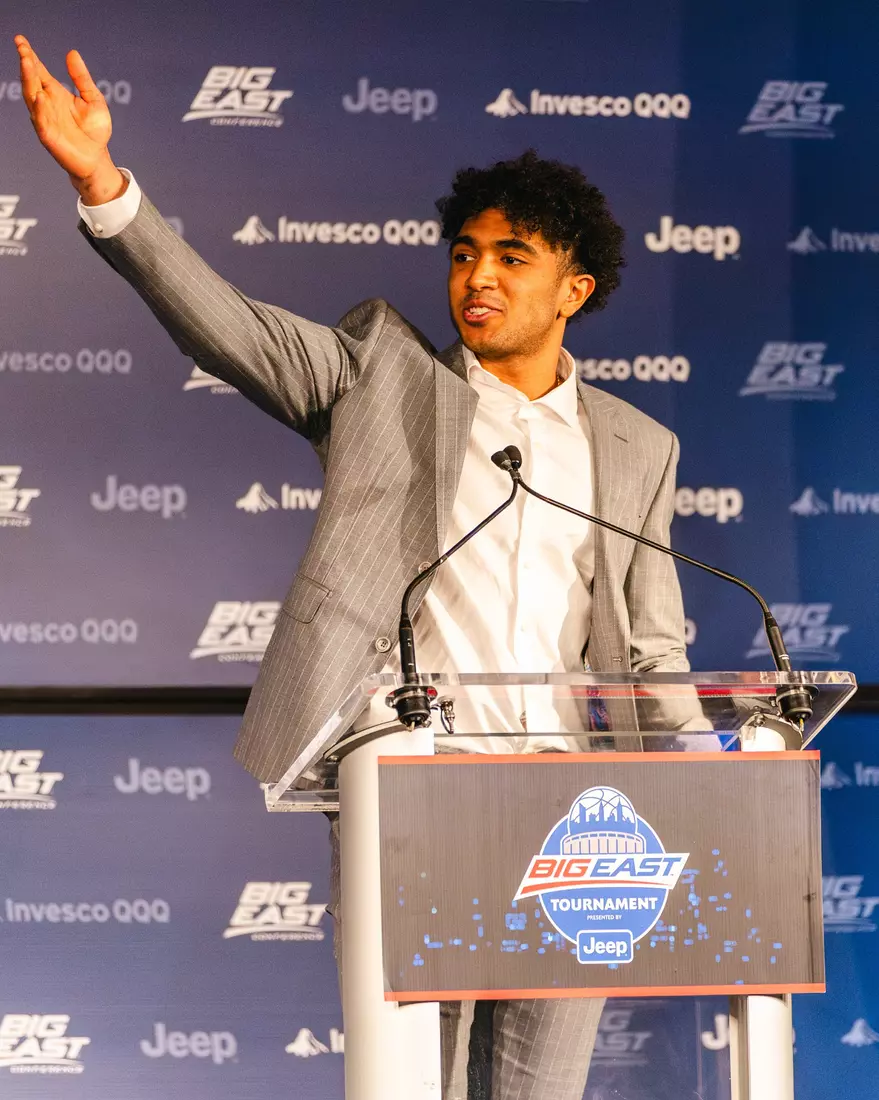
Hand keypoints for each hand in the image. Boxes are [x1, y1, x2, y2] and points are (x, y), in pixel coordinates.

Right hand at [14, 35, 125, 203]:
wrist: (97, 159)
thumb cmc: (95, 131)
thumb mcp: (93, 99)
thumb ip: (82, 78)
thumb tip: (72, 53)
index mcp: (55, 93)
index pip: (38, 71)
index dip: (29, 55)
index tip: (21, 40)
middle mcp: (46, 104)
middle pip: (31, 80)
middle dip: (26, 64)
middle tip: (22, 48)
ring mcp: (45, 119)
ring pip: (32, 97)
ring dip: (28, 81)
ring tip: (27, 63)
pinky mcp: (48, 136)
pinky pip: (41, 121)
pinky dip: (40, 109)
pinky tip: (39, 96)